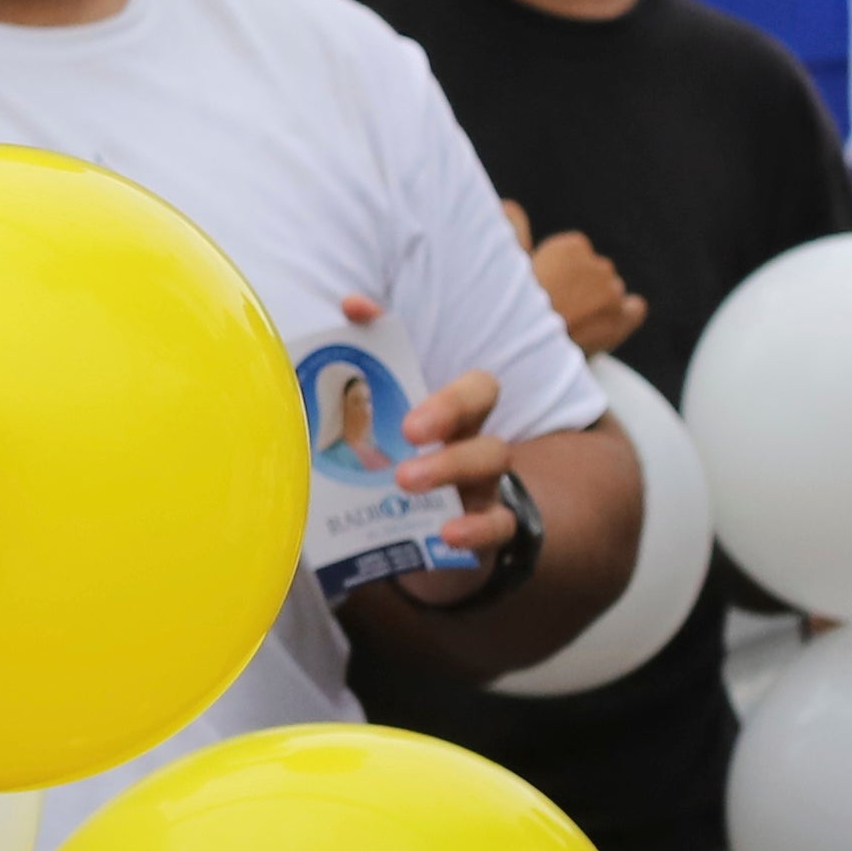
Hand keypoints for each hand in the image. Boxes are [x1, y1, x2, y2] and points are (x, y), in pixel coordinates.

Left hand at [339, 291, 526, 592]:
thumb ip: (363, 369)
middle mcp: (472, 444)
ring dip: (448, 467)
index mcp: (448, 417)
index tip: (395, 378)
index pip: (471, 385)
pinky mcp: (485, 535)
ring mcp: (483, 488)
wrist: (421, 546)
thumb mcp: (375, 427)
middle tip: (407, 429)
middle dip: (449, 409)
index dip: (443, 376)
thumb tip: (354, 304)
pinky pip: (497, 528)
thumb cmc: (396, 472)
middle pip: (482, 407)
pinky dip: (476, 530)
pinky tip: (448, 533)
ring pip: (492, 462)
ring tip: (404, 480)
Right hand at [507, 201, 643, 358]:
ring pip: (609, 291)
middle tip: (552, 305)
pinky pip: (634, 309)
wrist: (517, 347)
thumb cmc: (504, 304)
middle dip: (578, 283)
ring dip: (595, 301)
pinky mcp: (622, 320)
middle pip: (593, 270)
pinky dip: (627, 311)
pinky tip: (610, 319)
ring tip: (568, 320)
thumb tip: (511, 206)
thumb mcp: (502, 260)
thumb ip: (511, 225)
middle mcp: (599, 266)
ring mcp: (613, 295)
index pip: (574, 250)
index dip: (557, 267)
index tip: (542, 282)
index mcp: (572, 247)